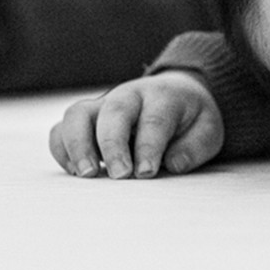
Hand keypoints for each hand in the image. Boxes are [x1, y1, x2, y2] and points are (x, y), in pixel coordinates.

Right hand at [49, 70, 223, 178]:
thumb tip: (173, 164)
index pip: (154, 118)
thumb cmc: (190, 119)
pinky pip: (61, 128)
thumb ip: (195, 146)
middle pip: (114, 112)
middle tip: (119, 176)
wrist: (176, 93)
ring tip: (86, 175)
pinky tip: (75, 172)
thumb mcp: (208, 130)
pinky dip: (62, 149)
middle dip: (113, 145)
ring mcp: (103, 105)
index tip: (146, 172)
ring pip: (78, 114)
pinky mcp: (86, 119)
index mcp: (164, 96)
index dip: (149, 146)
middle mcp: (130, 95)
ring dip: (77, 144)